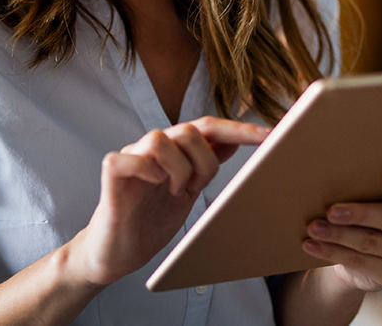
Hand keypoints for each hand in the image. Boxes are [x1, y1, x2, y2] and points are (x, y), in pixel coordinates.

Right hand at [65, 117, 268, 287]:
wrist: (116, 253)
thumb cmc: (149, 221)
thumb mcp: (187, 191)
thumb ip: (204, 165)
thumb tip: (232, 141)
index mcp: (173, 151)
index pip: (208, 128)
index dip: (239, 129)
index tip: (271, 136)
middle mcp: (152, 148)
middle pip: (188, 130)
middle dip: (203, 162)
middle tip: (195, 189)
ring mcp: (131, 158)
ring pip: (160, 139)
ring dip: (177, 169)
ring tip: (174, 192)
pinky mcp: (111, 174)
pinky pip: (127, 159)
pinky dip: (145, 170)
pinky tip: (153, 185)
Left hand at [301, 172, 381, 291]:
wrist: (372, 254)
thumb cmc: (375, 209)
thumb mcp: (380, 196)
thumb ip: (372, 184)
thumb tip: (332, 167)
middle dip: (359, 214)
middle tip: (331, 211)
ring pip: (371, 243)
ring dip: (338, 235)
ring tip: (314, 227)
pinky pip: (360, 262)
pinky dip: (332, 252)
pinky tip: (312, 245)